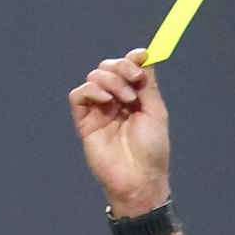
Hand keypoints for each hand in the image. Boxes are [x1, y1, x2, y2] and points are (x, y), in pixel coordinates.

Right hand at [69, 49, 170, 216]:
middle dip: (121, 67)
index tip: (141, 56)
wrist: (139, 178)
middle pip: (109, 68)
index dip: (132, 58)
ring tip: (125, 99)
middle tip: (134, 80)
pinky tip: (105, 99)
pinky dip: (91, 90)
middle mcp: (115, 101)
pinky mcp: (84, 122)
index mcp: (134, 97)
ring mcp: (99, 110)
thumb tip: (145, 58)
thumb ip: (148, 85)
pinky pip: (78, 95)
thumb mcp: (156, 112)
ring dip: (111, 80)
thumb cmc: (152, 150)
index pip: (128, 68)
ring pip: (94, 77)